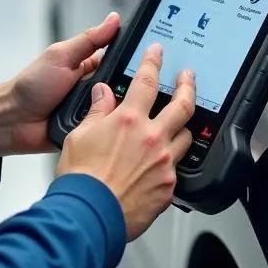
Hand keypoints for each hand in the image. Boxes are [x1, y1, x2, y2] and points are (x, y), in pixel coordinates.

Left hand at [0, 13, 120, 157]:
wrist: (13, 120)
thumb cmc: (32, 86)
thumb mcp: (61, 56)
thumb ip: (89, 39)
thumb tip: (113, 19)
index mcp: (90, 67)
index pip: (121, 61)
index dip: (134, 61)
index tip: (149, 58)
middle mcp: (95, 89)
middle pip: (125, 88)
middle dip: (127, 89)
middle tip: (128, 89)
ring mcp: (93, 111)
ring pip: (119, 110)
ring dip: (117, 110)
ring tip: (117, 109)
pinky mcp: (91, 131)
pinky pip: (108, 130)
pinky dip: (108, 129)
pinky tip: (112, 129)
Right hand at [56, 44, 194, 240]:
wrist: (89, 215)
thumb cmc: (81, 180)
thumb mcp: (79, 136)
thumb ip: (96, 112)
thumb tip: (103, 94)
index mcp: (128, 121)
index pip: (147, 81)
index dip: (153, 62)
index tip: (157, 53)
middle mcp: (151, 138)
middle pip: (183, 105)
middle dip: (188, 86)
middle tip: (188, 77)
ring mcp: (163, 163)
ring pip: (186, 136)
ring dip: (182, 128)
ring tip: (178, 124)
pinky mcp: (168, 186)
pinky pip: (177, 168)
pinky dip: (171, 161)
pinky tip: (164, 163)